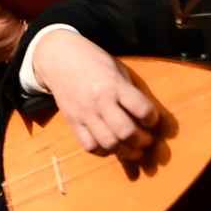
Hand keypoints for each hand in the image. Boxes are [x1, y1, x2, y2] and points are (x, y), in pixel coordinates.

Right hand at [30, 30, 160, 158]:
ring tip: (133, 150)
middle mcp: (100, 101)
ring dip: (125, 152)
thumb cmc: (93, 60)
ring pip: (108, 143)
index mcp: (114, 85)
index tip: (152, 120)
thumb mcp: (116, 69)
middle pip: (126, 132)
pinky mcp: (72, 122)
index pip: (142, 109)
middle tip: (146, 140)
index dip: (152, 119)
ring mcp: (84, 114)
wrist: (58, 58)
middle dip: (142, 141)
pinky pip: (88, 145)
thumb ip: (129, 91)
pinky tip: (110, 147)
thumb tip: (144, 114)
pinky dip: (103, 151)